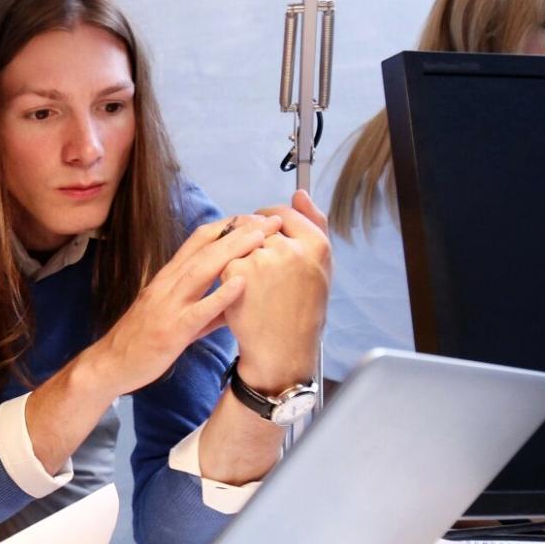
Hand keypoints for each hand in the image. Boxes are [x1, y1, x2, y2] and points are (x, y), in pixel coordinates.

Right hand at [87, 212, 280, 391]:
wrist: (109, 365)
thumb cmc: (142, 342)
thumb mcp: (176, 317)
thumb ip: (208, 309)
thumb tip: (238, 302)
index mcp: (167, 279)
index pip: (198, 242)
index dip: (227, 226)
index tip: (254, 218)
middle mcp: (166, 285)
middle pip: (204, 249)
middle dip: (238, 231)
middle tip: (269, 219)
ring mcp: (167, 306)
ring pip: (201, 271)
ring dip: (232, 251)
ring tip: (261, 238)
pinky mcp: (171, 330)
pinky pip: (198, 311)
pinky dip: (220, 296)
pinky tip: (241, 283)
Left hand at [223, 190, 330, 391]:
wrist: (282, 350)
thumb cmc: (301, 311)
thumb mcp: (318, 268)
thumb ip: (312, 225)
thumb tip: (299, 192)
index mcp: (318, 245)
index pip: (284, 213)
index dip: (268, 222)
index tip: (262, 235)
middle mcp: (293, 248)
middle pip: (259, 228)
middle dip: (253, 243)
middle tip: (260, 273)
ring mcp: (264, 258)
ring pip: (241, 243)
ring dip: (239, 257)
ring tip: (253, 284)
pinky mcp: (239, 270)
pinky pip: (226, 259)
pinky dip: (227, 273)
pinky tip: (240, 292)